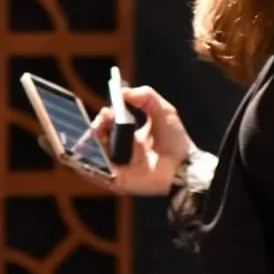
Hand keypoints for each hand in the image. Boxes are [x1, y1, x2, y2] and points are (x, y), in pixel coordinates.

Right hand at [71, 85, 194, 196]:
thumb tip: (123, 91)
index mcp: (129, 135)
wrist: (185, 165)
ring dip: (91, 141)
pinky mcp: (117, 181)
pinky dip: (88, 165)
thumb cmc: (176, 140)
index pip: (109, 124)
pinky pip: (96, 174)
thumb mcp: (163, 110)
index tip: (108, 109)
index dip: (105, 116)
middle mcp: (121, 151)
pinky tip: (88, 154)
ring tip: (99, 130)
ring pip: (93, 154)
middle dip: (96, 126)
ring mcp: (118, 167)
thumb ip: (146, 96)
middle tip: (104, 118)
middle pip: (98, 138)